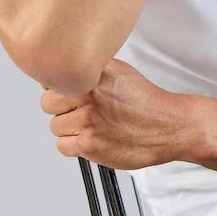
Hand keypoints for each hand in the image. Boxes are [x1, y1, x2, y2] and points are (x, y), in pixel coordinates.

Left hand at [39, 57, 197, 170]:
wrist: (168, 125)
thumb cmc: (147, 102)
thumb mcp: (120, 70)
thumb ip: (92, 69)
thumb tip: (67, 69)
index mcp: (93, 76)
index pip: (51, 80)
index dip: (57, 88)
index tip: (64, 93)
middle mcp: (88, 97)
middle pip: (48, 104)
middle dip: (61, 108)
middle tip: (79, 111)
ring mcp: (87, 122)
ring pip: (55, 127)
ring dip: (68, 128)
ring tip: (89, 126)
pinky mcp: (89, 145)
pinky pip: (62, 146)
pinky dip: (73, 146)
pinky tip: (89, 139)